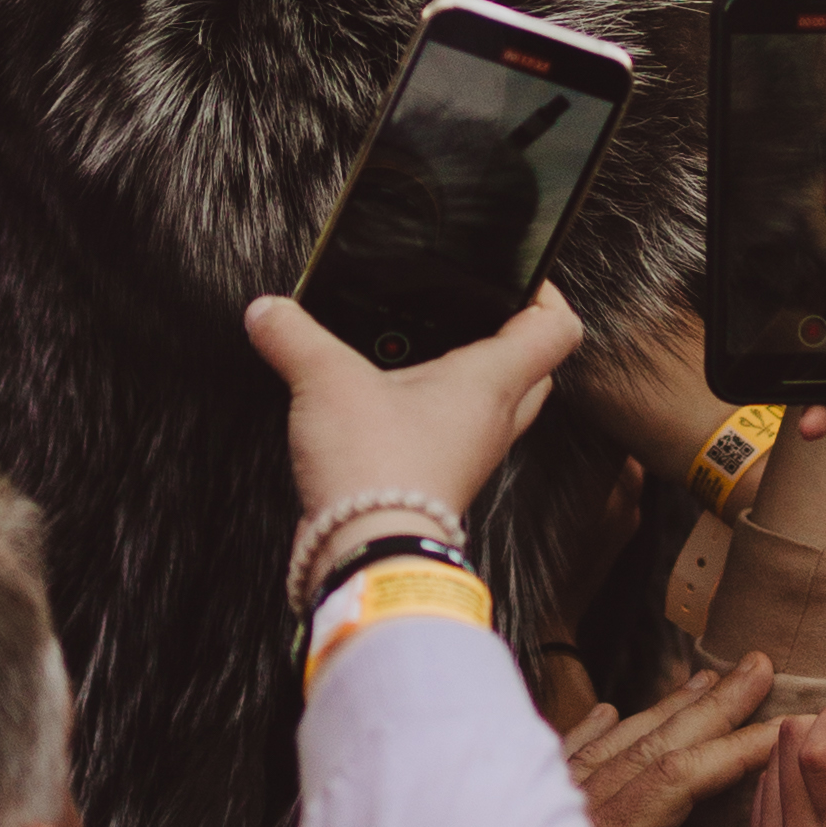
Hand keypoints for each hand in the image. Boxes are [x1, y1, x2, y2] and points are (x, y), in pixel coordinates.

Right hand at [243, 277, 582, 536]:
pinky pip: (453, 437)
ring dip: (467, 379)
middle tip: (469, 312)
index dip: (546, 292)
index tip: (517, 274)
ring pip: (495, 406)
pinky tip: (384, 403)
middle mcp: (493, 421)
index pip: (557, 329)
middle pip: (534, 369)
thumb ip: (295, 336)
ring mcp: (470, 455)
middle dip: (509, 335)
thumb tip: (268, 312)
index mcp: (492, 382)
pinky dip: (431, 416)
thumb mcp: (326, 380)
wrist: (366, 553)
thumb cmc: (375, 470)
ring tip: (418, 352)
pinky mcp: (440, 480)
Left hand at [557, 648, 798, 826]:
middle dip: (710, 705)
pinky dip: (588, 730)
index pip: (679, 780)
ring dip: (663, 709)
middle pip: (651, 744)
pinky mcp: (513, 814)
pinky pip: (558, 759)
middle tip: (757, 666)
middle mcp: (572, 813)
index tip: (781, 727)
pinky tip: (606, 712)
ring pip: (611, 742)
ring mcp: (542, 807)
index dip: (734, 751)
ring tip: (705, 679)